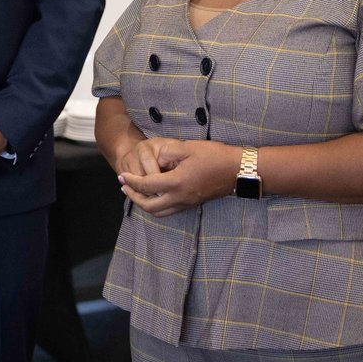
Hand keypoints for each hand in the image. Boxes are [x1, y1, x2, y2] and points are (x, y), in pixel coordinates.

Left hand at [118, 139, 239, 216]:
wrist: (239, 170)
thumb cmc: (215, 156)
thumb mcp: (188, 148)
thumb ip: (167, 154)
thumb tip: (153, 159)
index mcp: (177, 183)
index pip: (146, 186)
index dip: (131, 181)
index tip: (123, 175)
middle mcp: (180, 198)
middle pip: (149, 206)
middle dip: (133, 196)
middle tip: (124, 186)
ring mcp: (187, 203)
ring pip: (159, 213)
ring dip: (144, 204)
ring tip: (135, 192)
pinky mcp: (192, 204)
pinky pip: (169, 211)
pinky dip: (157, 205)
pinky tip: (154, 194)